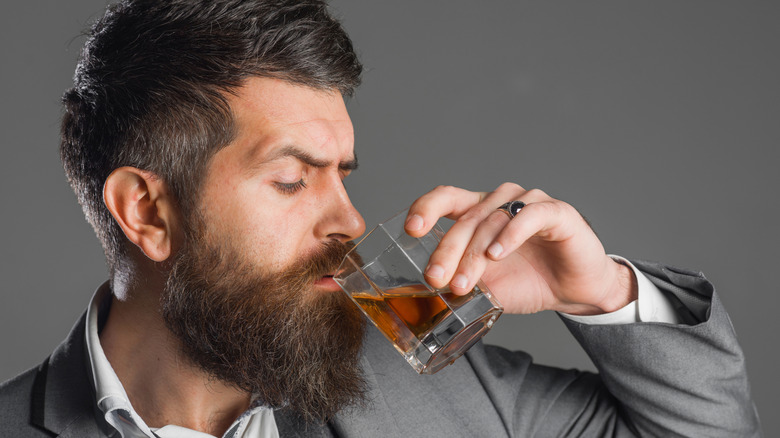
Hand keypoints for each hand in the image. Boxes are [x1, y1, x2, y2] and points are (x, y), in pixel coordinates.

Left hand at [404, 183, 636, 314]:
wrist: (574, 291)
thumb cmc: (529, 281)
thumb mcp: (486, 286)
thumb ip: (460, 281)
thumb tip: (426, 290)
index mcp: (479, 212)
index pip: (446, 198)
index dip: (425, 208)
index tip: (410, 229)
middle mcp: (501, 201)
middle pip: (466, 218)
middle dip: (447, 251)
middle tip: (435, 278)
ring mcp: (528, 203)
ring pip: (492, 220)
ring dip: (474, 254)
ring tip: (464, 283)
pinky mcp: (556, 212)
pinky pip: (529, 216)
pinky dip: (509, 235)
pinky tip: (497, 254)